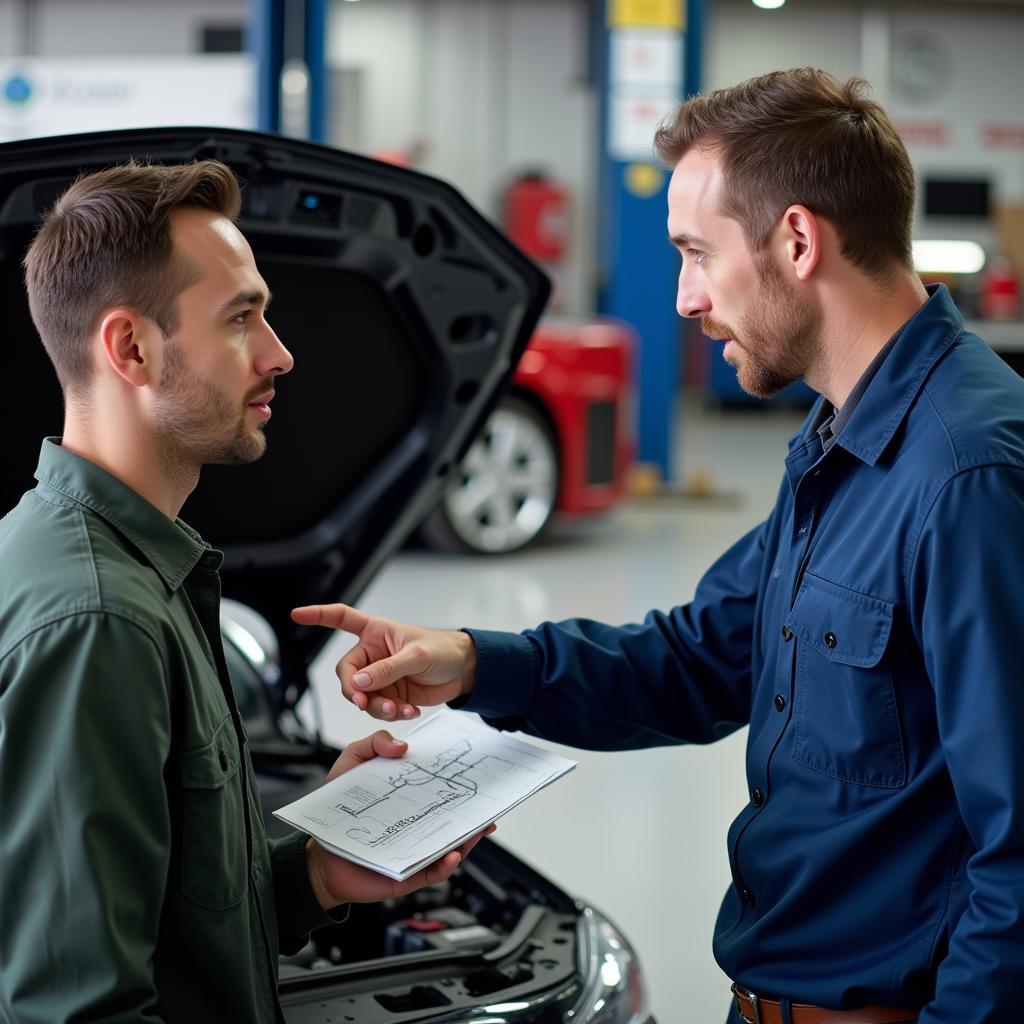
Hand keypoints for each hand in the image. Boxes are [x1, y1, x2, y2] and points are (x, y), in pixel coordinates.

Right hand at [291, 603, 477, 720]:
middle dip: (354, 691)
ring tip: (398, 709)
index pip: (341, 618)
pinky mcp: (390, 694)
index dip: (318, 615)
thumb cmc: (443, 650)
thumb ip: (387, 669)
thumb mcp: (416, 657)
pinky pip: (378, 708)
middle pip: (347, 674)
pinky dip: (391, 713)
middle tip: (364, 703)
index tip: (297, 615)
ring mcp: (380, 676)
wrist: (464, 671)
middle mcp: (373, 654)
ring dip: (375, 707)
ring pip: (361, 696)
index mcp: (376, 631)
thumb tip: (359, 683)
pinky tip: (409, 710)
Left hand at [304, 730, 494, 908]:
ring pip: (449, 845)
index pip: (440, 789)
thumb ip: (374, 745)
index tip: (476, 772)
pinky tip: (452, 853)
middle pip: (453, 818)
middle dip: (475, 811)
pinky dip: (445, 865)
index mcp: (410, 798)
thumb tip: (403, 746)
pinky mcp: (406, 875)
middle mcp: (417, 824)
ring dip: (469, 838)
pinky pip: (431, 872)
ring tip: (480, 827)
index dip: (460, 781)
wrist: (318, 852)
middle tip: (489, 801)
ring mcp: (413, 850)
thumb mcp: (352, 765)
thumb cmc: (335, 809)